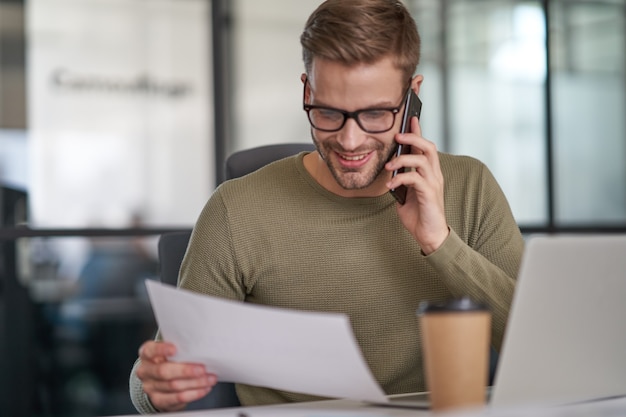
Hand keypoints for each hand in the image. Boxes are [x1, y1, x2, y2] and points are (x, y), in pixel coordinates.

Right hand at [136, 340, 217, 411]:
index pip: (150, 350)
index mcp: (146, 354)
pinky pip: (178, 398)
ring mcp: (150, 387)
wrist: (159, 380)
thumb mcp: (169, 351)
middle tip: (202, 369)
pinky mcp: (159, 400)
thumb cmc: (169, 360)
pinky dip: (194, 393)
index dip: (162, 349)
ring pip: (174, 386)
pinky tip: (204, 389)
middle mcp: (145, 370)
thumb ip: (180, 349)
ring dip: (195, 383)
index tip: (175, 349)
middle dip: (185, 371)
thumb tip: (200, 349)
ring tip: (209, 379)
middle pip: (163, 371)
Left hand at [386, 116, 448, 253]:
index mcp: (429, 173)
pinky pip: (415, 179)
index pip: (425, 147)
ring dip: (402, 159)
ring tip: (388, 165)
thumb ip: (401, 180)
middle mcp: (434, 175)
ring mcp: (433, 184)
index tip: (410, 118)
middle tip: (397, 135)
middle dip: (413, 137)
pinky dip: (400, 178)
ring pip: (422, 160)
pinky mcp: (429, 194)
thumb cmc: (419, 215)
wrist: (430, 236)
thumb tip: (389, 170)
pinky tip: (390, 184)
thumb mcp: (406, 194)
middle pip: (428, 147)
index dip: (418, 131)